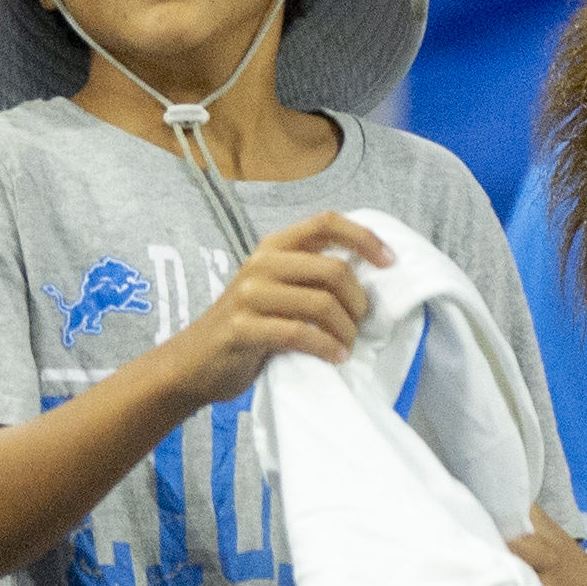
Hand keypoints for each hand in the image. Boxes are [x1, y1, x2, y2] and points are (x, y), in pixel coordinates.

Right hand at [153, 213, 390, 405]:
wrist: (195, 363)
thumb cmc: (248, 327)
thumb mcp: (277, 290)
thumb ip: (310, 276)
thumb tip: (369, 277)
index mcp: (274, 247)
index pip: (326, 222)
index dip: (364, 237)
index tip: (390, 262)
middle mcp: (261, 263)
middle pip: (333, 269)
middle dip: (359, 301)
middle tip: (361, 324)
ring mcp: (248, 295)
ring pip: (321, 303)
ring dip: (346, 329)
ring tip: (347, 345)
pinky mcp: (242, 328)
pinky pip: (299, 333)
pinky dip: (326, 347)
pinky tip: (335, 357)